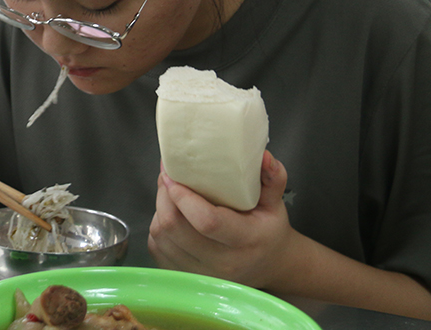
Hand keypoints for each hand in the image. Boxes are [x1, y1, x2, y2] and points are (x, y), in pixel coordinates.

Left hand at [147, 150, 298, 288]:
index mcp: (246, 241)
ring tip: (167, 193)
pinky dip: (157, 227)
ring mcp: (201, 274)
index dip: (183, 196)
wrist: (268, 266)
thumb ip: (272, 179)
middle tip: (167, 176)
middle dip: (164, 196)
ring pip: (161, 237)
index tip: (173, 174)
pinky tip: (169, 215)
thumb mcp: (275, 204)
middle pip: (174, 227)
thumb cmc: (268, 230)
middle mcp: (222, 263)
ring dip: (158, 210)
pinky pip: (156, 248)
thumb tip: (264, 156)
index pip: (206, 221)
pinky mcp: (185, 277)